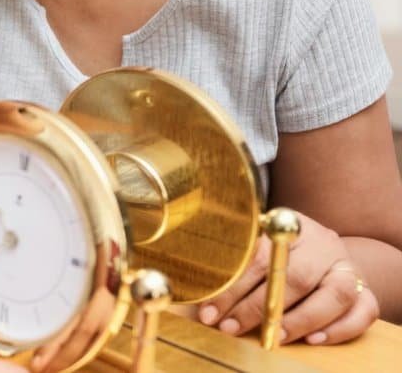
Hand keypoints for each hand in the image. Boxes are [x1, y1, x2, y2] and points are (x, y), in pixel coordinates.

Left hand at [197, 211, 378, 344]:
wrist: (321, 250)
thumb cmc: (276, 248)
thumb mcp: (254, 242)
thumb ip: (233, 258)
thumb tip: (199, 287)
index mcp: (290, 225)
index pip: (260, 256)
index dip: (234, 288)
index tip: (210, 311)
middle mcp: (323, 244)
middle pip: (296, 276)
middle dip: (259, 307)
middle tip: (232, 327)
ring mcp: (347, 268)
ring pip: (334, 295)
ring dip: (300, 321)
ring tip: (272, 337)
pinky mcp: (365, 291)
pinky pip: (363, 312)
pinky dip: (339, 329)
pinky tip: (313, 339)